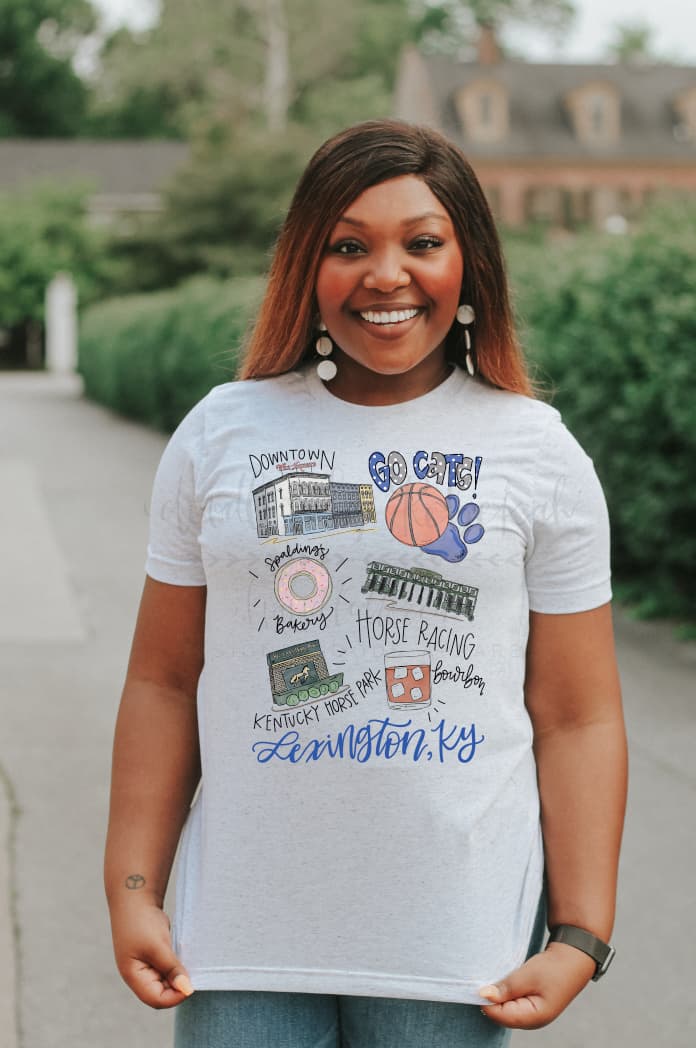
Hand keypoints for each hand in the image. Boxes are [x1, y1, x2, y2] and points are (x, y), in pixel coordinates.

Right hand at [109, 898, 194, 1008]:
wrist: (135, 898)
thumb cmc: (141, 922)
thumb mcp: (158, 946)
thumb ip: (171, 968)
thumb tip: (186, 989)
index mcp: (133, 976)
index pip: (156, 999)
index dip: (175, 996)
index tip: (191, 985)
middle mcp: (138, 975)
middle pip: (161, 993)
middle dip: (177, 987)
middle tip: (193, 973)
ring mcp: (145, 966)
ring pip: (166, 982)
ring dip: (178, 976)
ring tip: (189, 964)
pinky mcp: (153, 956)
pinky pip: (167, 969)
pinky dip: (176, 967)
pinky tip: (185, 957)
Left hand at [479, 942, 596, 1028]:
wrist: (573, 957)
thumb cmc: (553, 967)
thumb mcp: (527, 975)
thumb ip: (506, 988)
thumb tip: (484, 995)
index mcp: (534, 1017)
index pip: (501, 1016)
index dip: (486, 1001)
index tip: (476, 985)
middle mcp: (533, 1020)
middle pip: (502, 1015)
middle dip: (491, 1000)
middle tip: (483, 980)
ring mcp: (533, 1013)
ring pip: (506, 1010)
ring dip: (498, 996)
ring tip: (493, 980)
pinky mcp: (532, 1004)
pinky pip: (512, 1004)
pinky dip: (504, 995)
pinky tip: (501, 984)